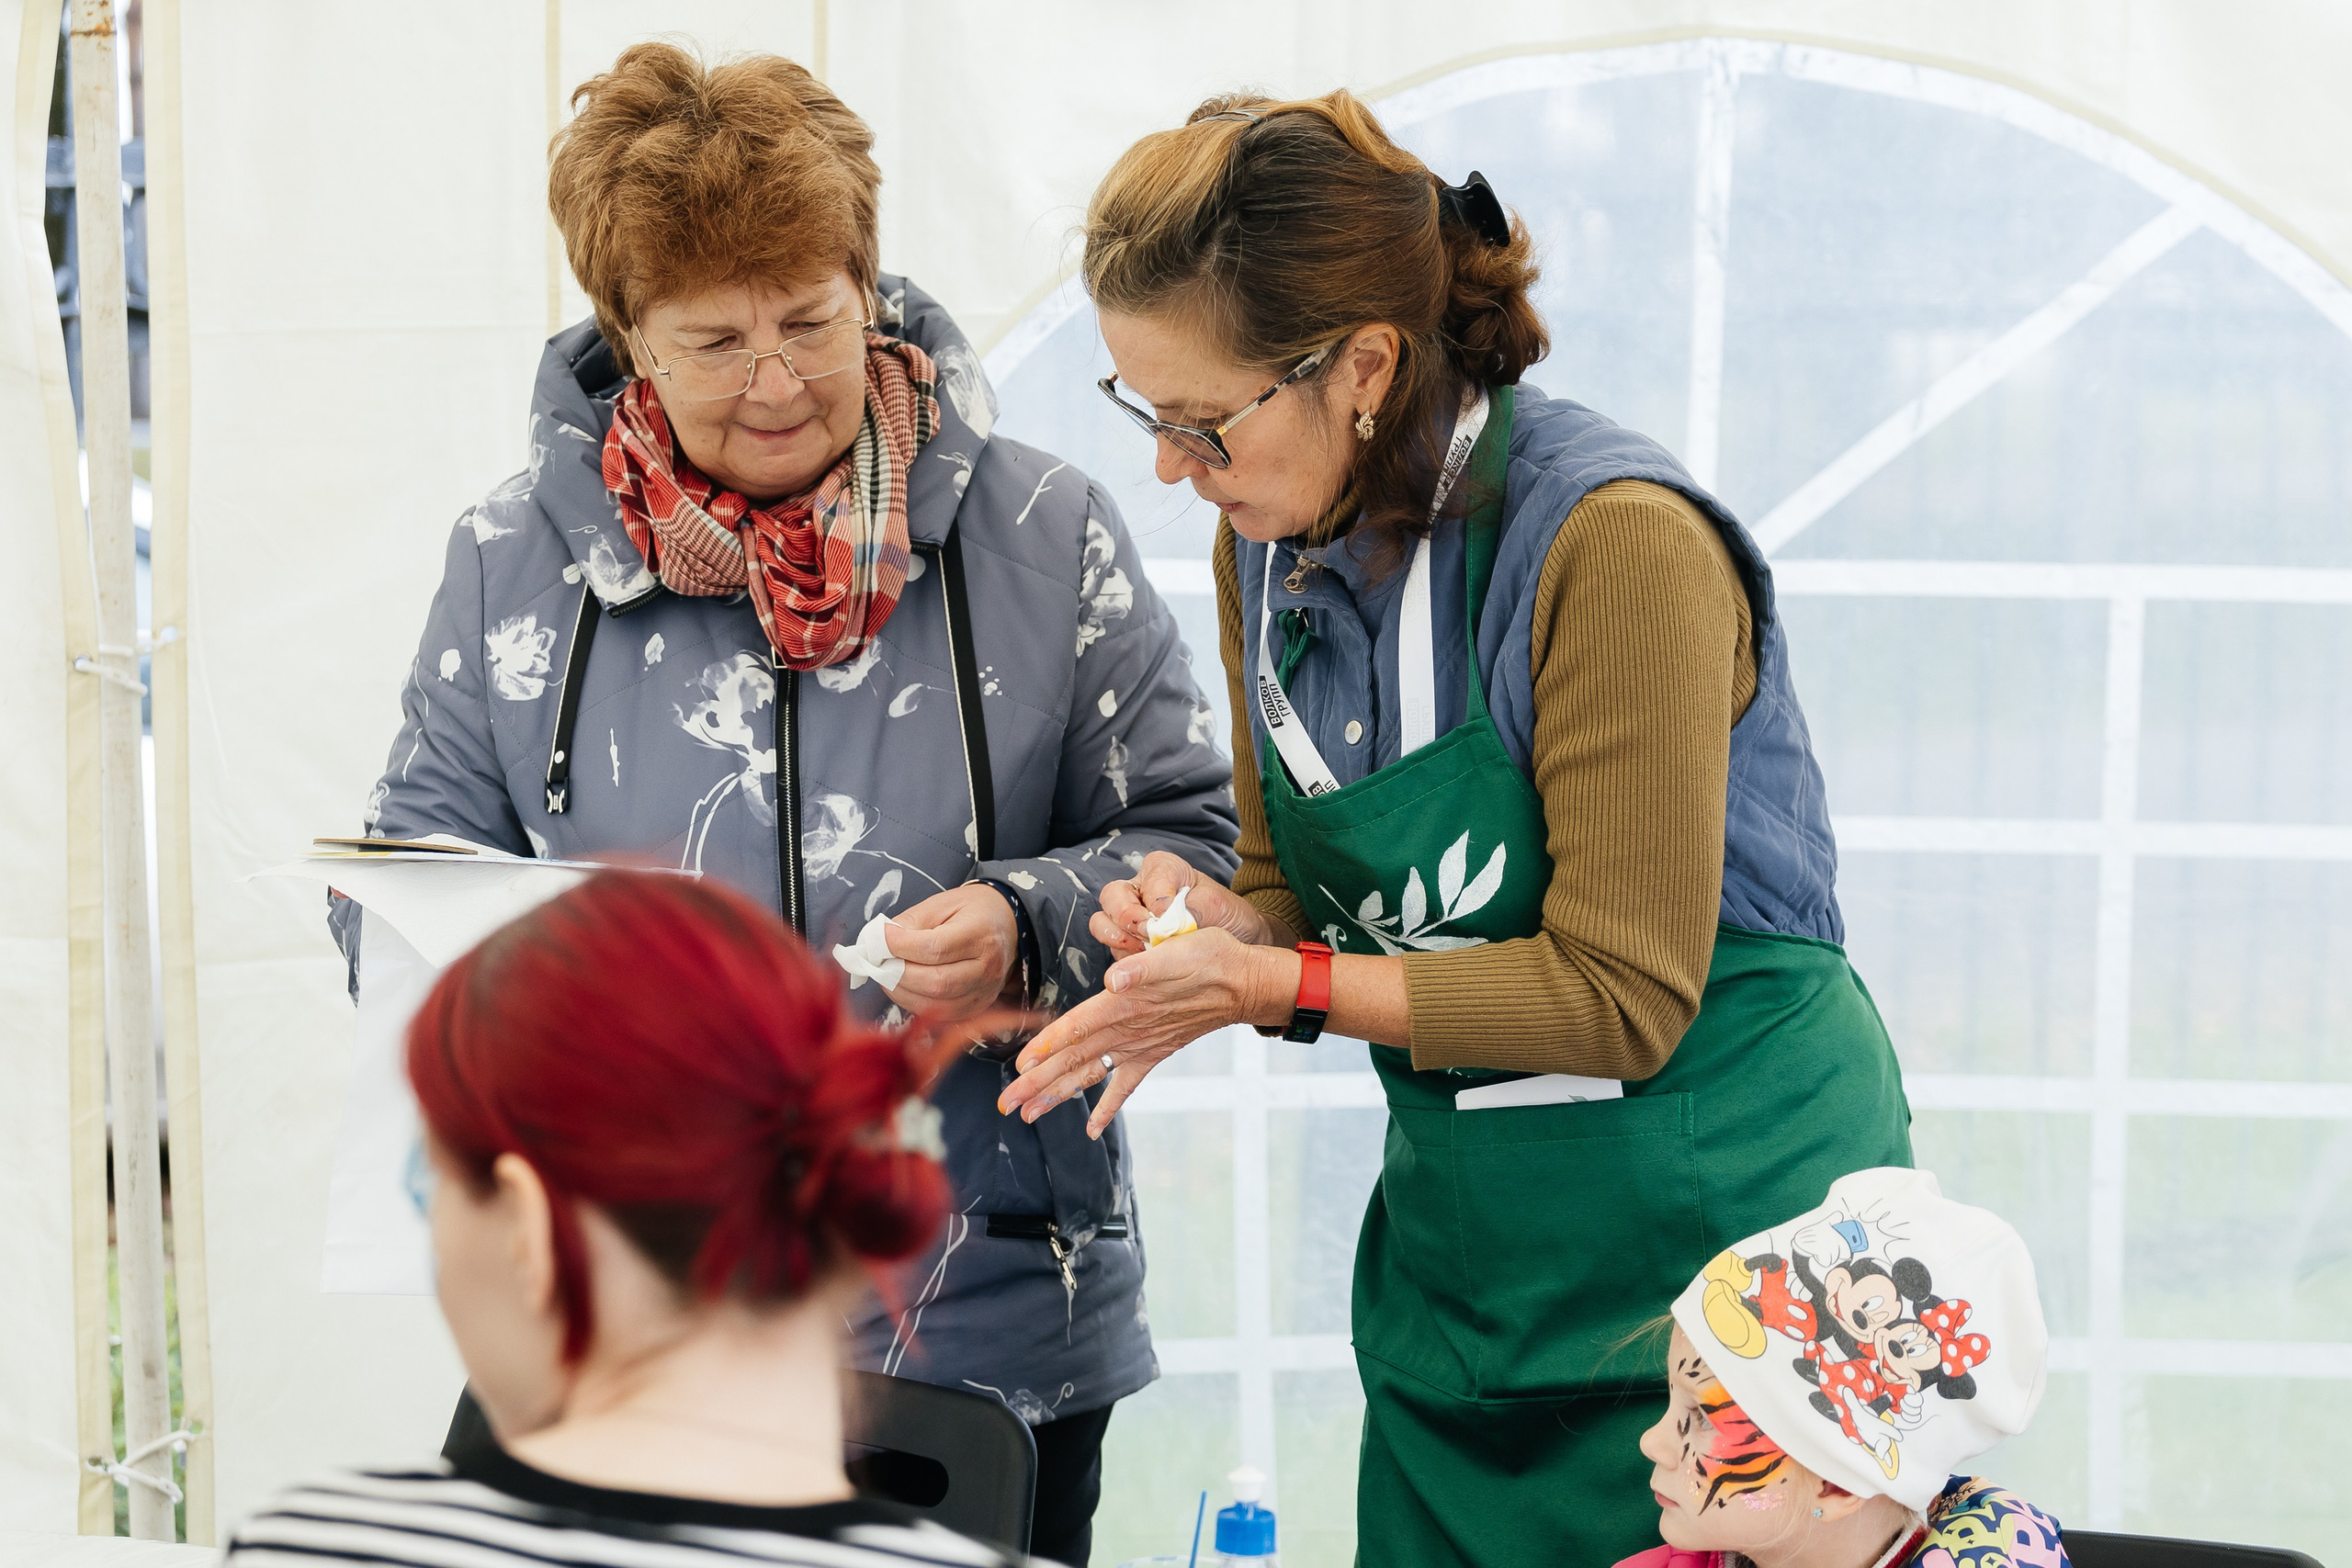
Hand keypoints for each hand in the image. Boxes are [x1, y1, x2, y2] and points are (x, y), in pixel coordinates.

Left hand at [881, 883, 1018, 1021]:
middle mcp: (987, 968)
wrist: (1005, 926)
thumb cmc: (970, 911)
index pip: (935, 948)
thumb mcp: (939, 904)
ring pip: (935, 1004)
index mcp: (981, 934)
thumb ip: (909, 924)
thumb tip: (878, 943)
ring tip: (887, 973)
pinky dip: (914, 1002)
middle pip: (936, 982)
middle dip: (898, 974)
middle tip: (879, 961)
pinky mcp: (975, 1008)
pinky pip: (939, 1014)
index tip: (879, 939)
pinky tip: (905, 986)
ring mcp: (984, 992)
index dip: (900, 946)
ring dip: (902, 991)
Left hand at [996, 927, 1291, 1137]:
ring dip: (1058, 1095)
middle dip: (1037, 1083)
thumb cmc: (1208, 959)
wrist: (1243, 982)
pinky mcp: (1154, 1052)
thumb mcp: (1176, 953)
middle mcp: (1127, 1030)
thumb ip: (1142, 968)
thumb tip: (1114, 979)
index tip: (1019, 1067)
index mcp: (1125, 1004)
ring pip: (1090, 1074)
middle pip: (1074, 1059)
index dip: (1046, 1047)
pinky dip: (1108, 1108)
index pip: (1077, 1028)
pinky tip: (1091, 1129)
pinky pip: (1126, 1086)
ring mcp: (1140, 1046)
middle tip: (1006, 1105)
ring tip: (1028, 1115)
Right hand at [1092, 850, 1282, 958]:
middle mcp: (1139, 889)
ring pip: (1103, 922)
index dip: (1156, 899)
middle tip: (1145, 934)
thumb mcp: (1216, 905)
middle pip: (1112, 895)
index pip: (1149, 878)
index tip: (1169, 916)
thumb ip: (1192, 909)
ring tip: (1142, 951)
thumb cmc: (1225, 915)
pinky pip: (1113, 949)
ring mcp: (1129, 917)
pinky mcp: (1127, 943)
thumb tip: (1164, 920)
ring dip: (1118, 938)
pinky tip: (1143, 964)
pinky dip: (1124, 958)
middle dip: (1126, 916)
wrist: (1234, 940)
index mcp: (1163, 869)